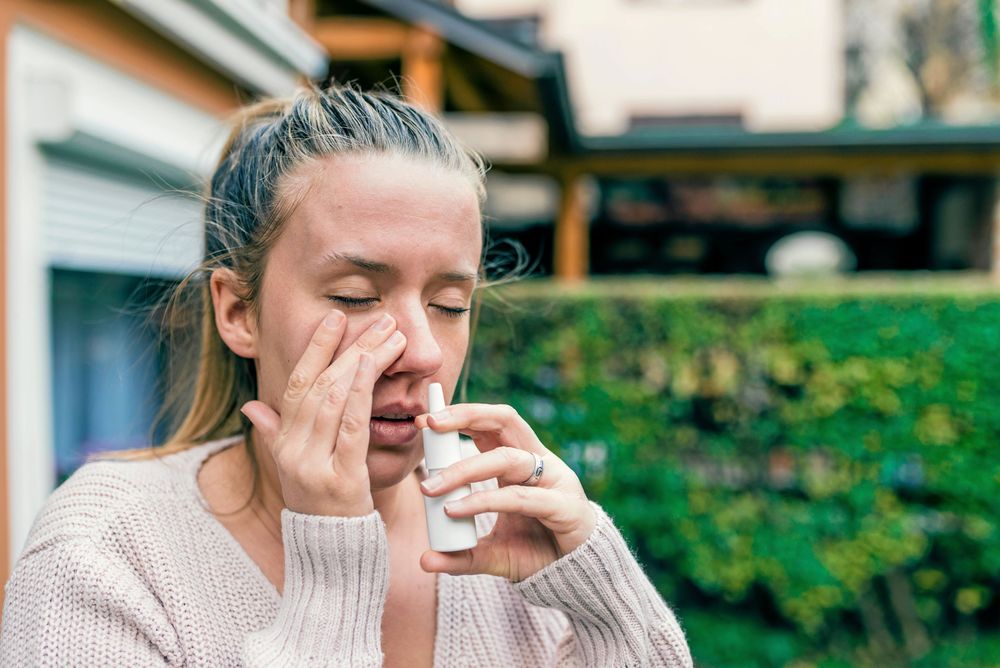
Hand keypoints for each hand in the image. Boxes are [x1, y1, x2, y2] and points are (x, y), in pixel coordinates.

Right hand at [239, 311, 405, 516]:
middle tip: (381, 320)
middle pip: (320, 385)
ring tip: (389, 336)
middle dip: (351, 347)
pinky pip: (350, 428)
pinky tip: (372, 369)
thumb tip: (252, 407)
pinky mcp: (340, 479)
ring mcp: (313, 464)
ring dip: (364, 361)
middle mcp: (293, 450)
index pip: (296, 384)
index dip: (315, 348)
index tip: (335, 317)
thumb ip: (274, 434)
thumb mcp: (293, 468)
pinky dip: (359, 394)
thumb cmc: (320, 505)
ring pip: (334, 399)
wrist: (331, 553)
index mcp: (284, 442)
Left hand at [415, 404, 596, 580]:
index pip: (490, 426)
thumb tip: (425, 560)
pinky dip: (486, 501)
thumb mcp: (492, 554)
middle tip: (431, 424)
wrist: (578, 579)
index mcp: (520, 463)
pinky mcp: (565, 507)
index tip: (423, 421)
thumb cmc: (537, 553)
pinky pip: (521, 498)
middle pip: (505, 420)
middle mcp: (538, 463)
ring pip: (508, 458)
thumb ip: (461, 555)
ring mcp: (555, 481)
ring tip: (431, 488)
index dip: (460, 417)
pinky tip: (457, 509)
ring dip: (465, 469)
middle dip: (467, 415)